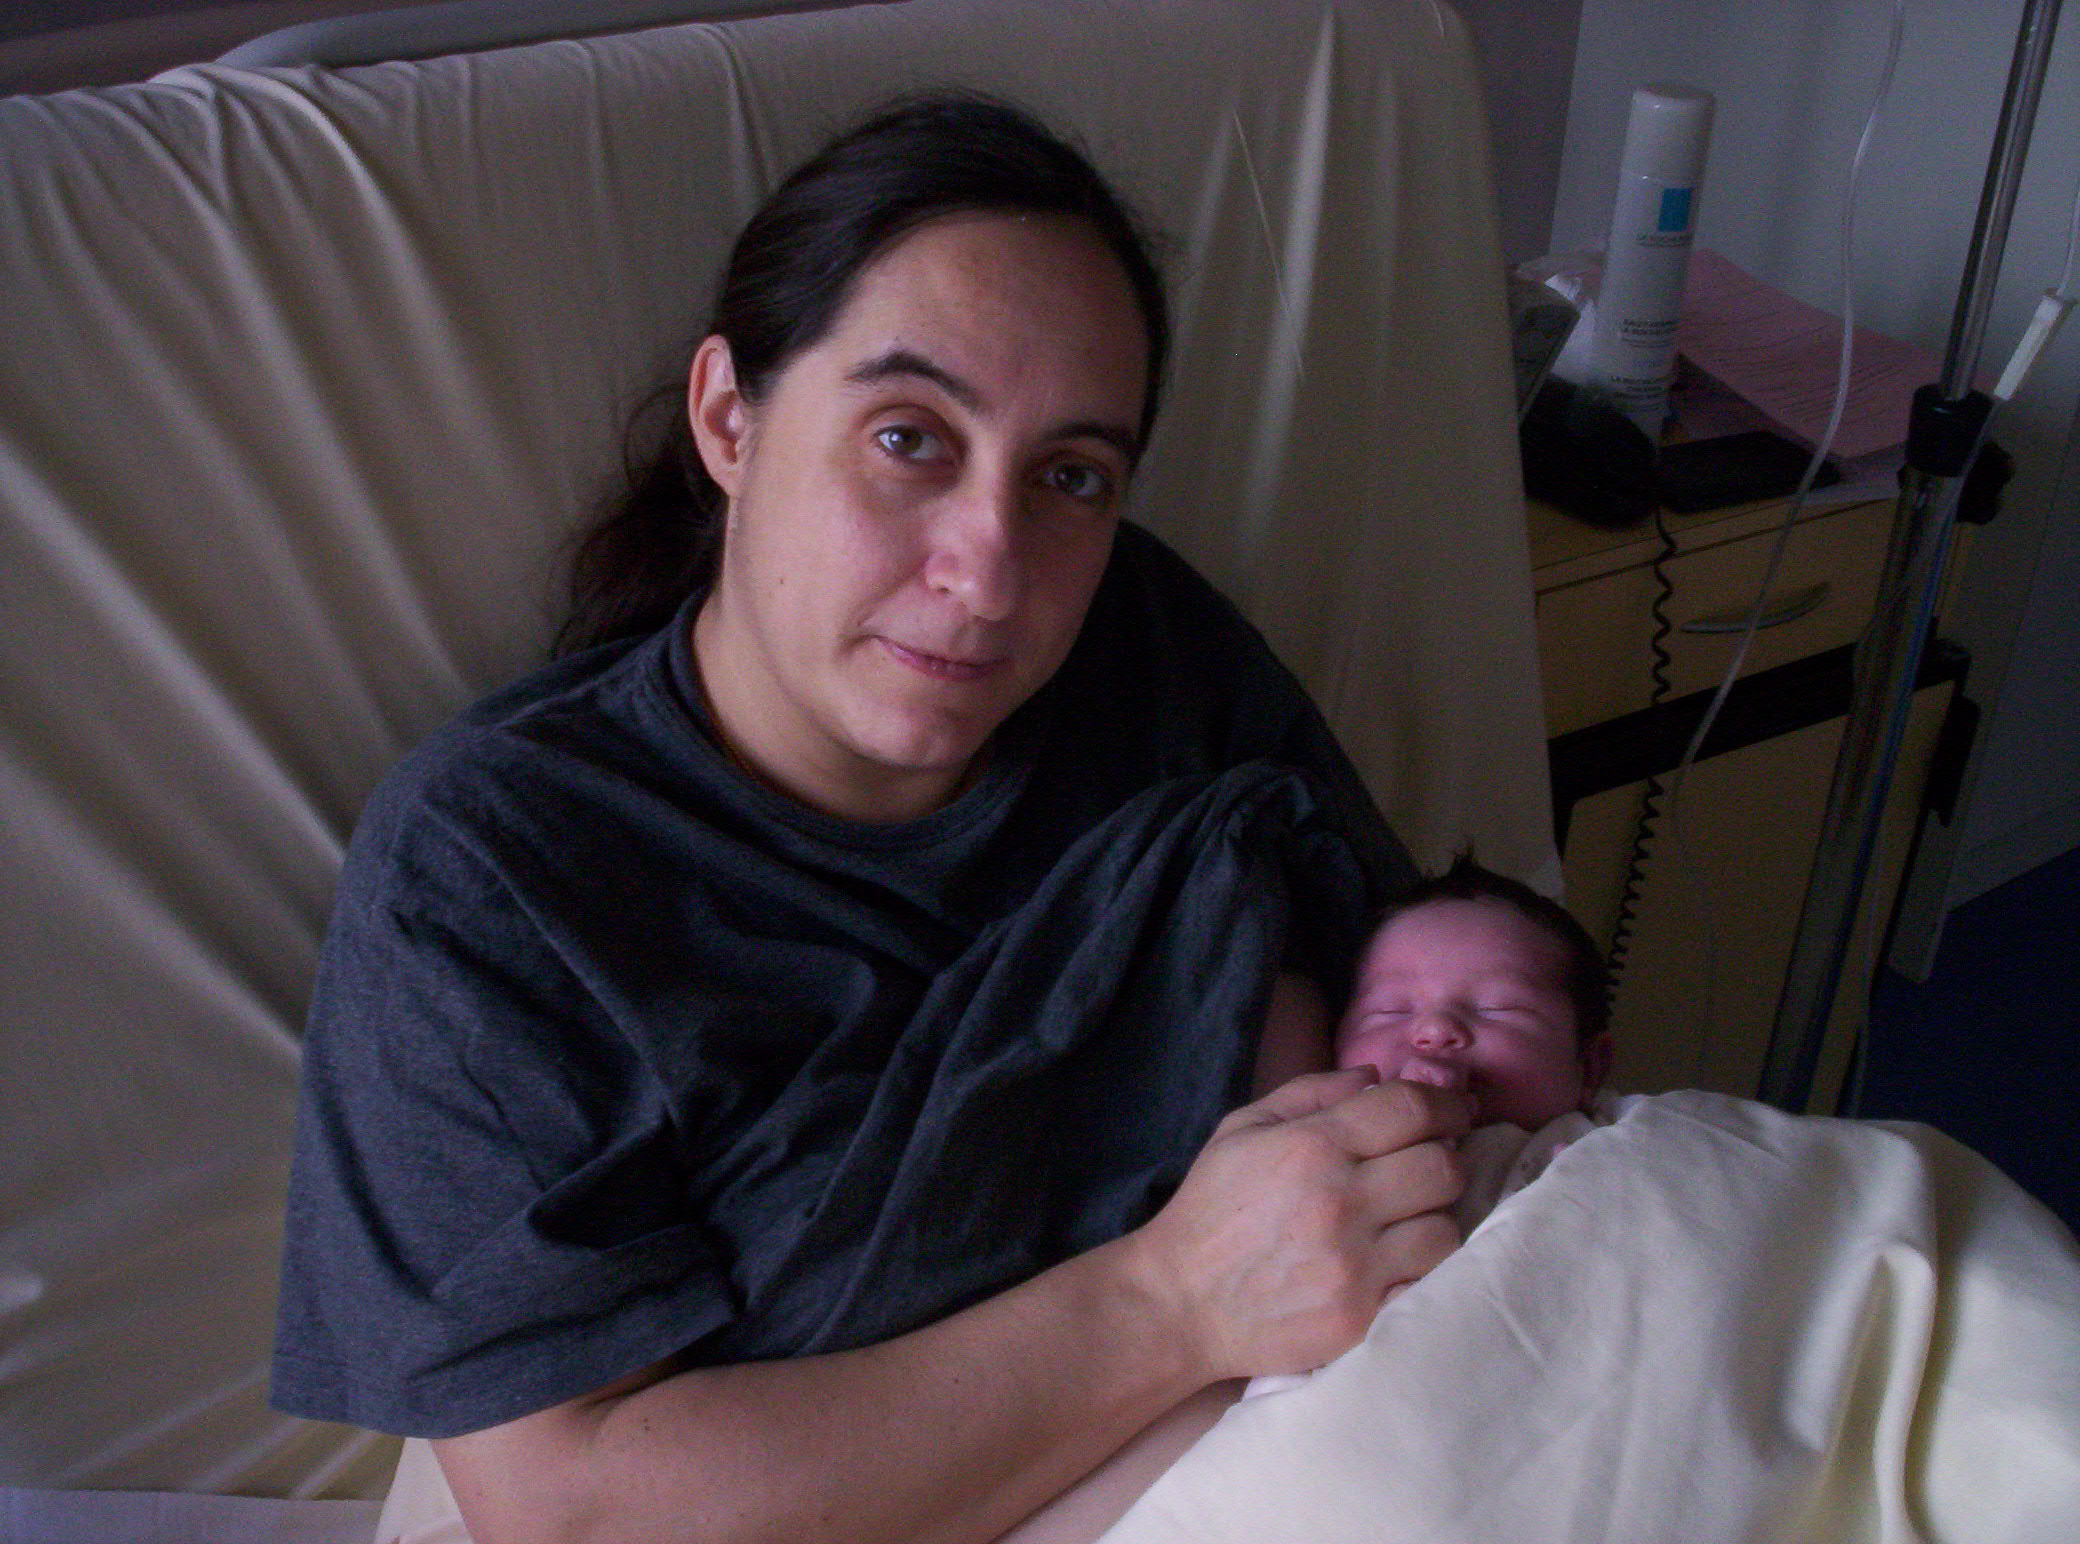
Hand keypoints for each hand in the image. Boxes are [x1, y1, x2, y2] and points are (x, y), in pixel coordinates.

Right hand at [1129, 1068, 1471, 1382]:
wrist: (1179, 1303)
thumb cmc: (1212, 1209)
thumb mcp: (1242, 1129)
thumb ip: (1310, 1092)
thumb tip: (1375, 1076)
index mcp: (1312, 1146)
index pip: (1410, 1109)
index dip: (1446, 1104)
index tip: (1456, 1111)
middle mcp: (1340, 1201)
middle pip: (1443, 1167)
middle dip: (1445, 1159)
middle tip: (1430, 1165)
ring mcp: (1353, 1265)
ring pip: (1445, 1229)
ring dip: (1433, 1219)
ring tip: (1409, 1220)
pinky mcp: (1360, 1318)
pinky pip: (1427, 1284)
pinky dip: (1420, 1271)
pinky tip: (1397, 1263)